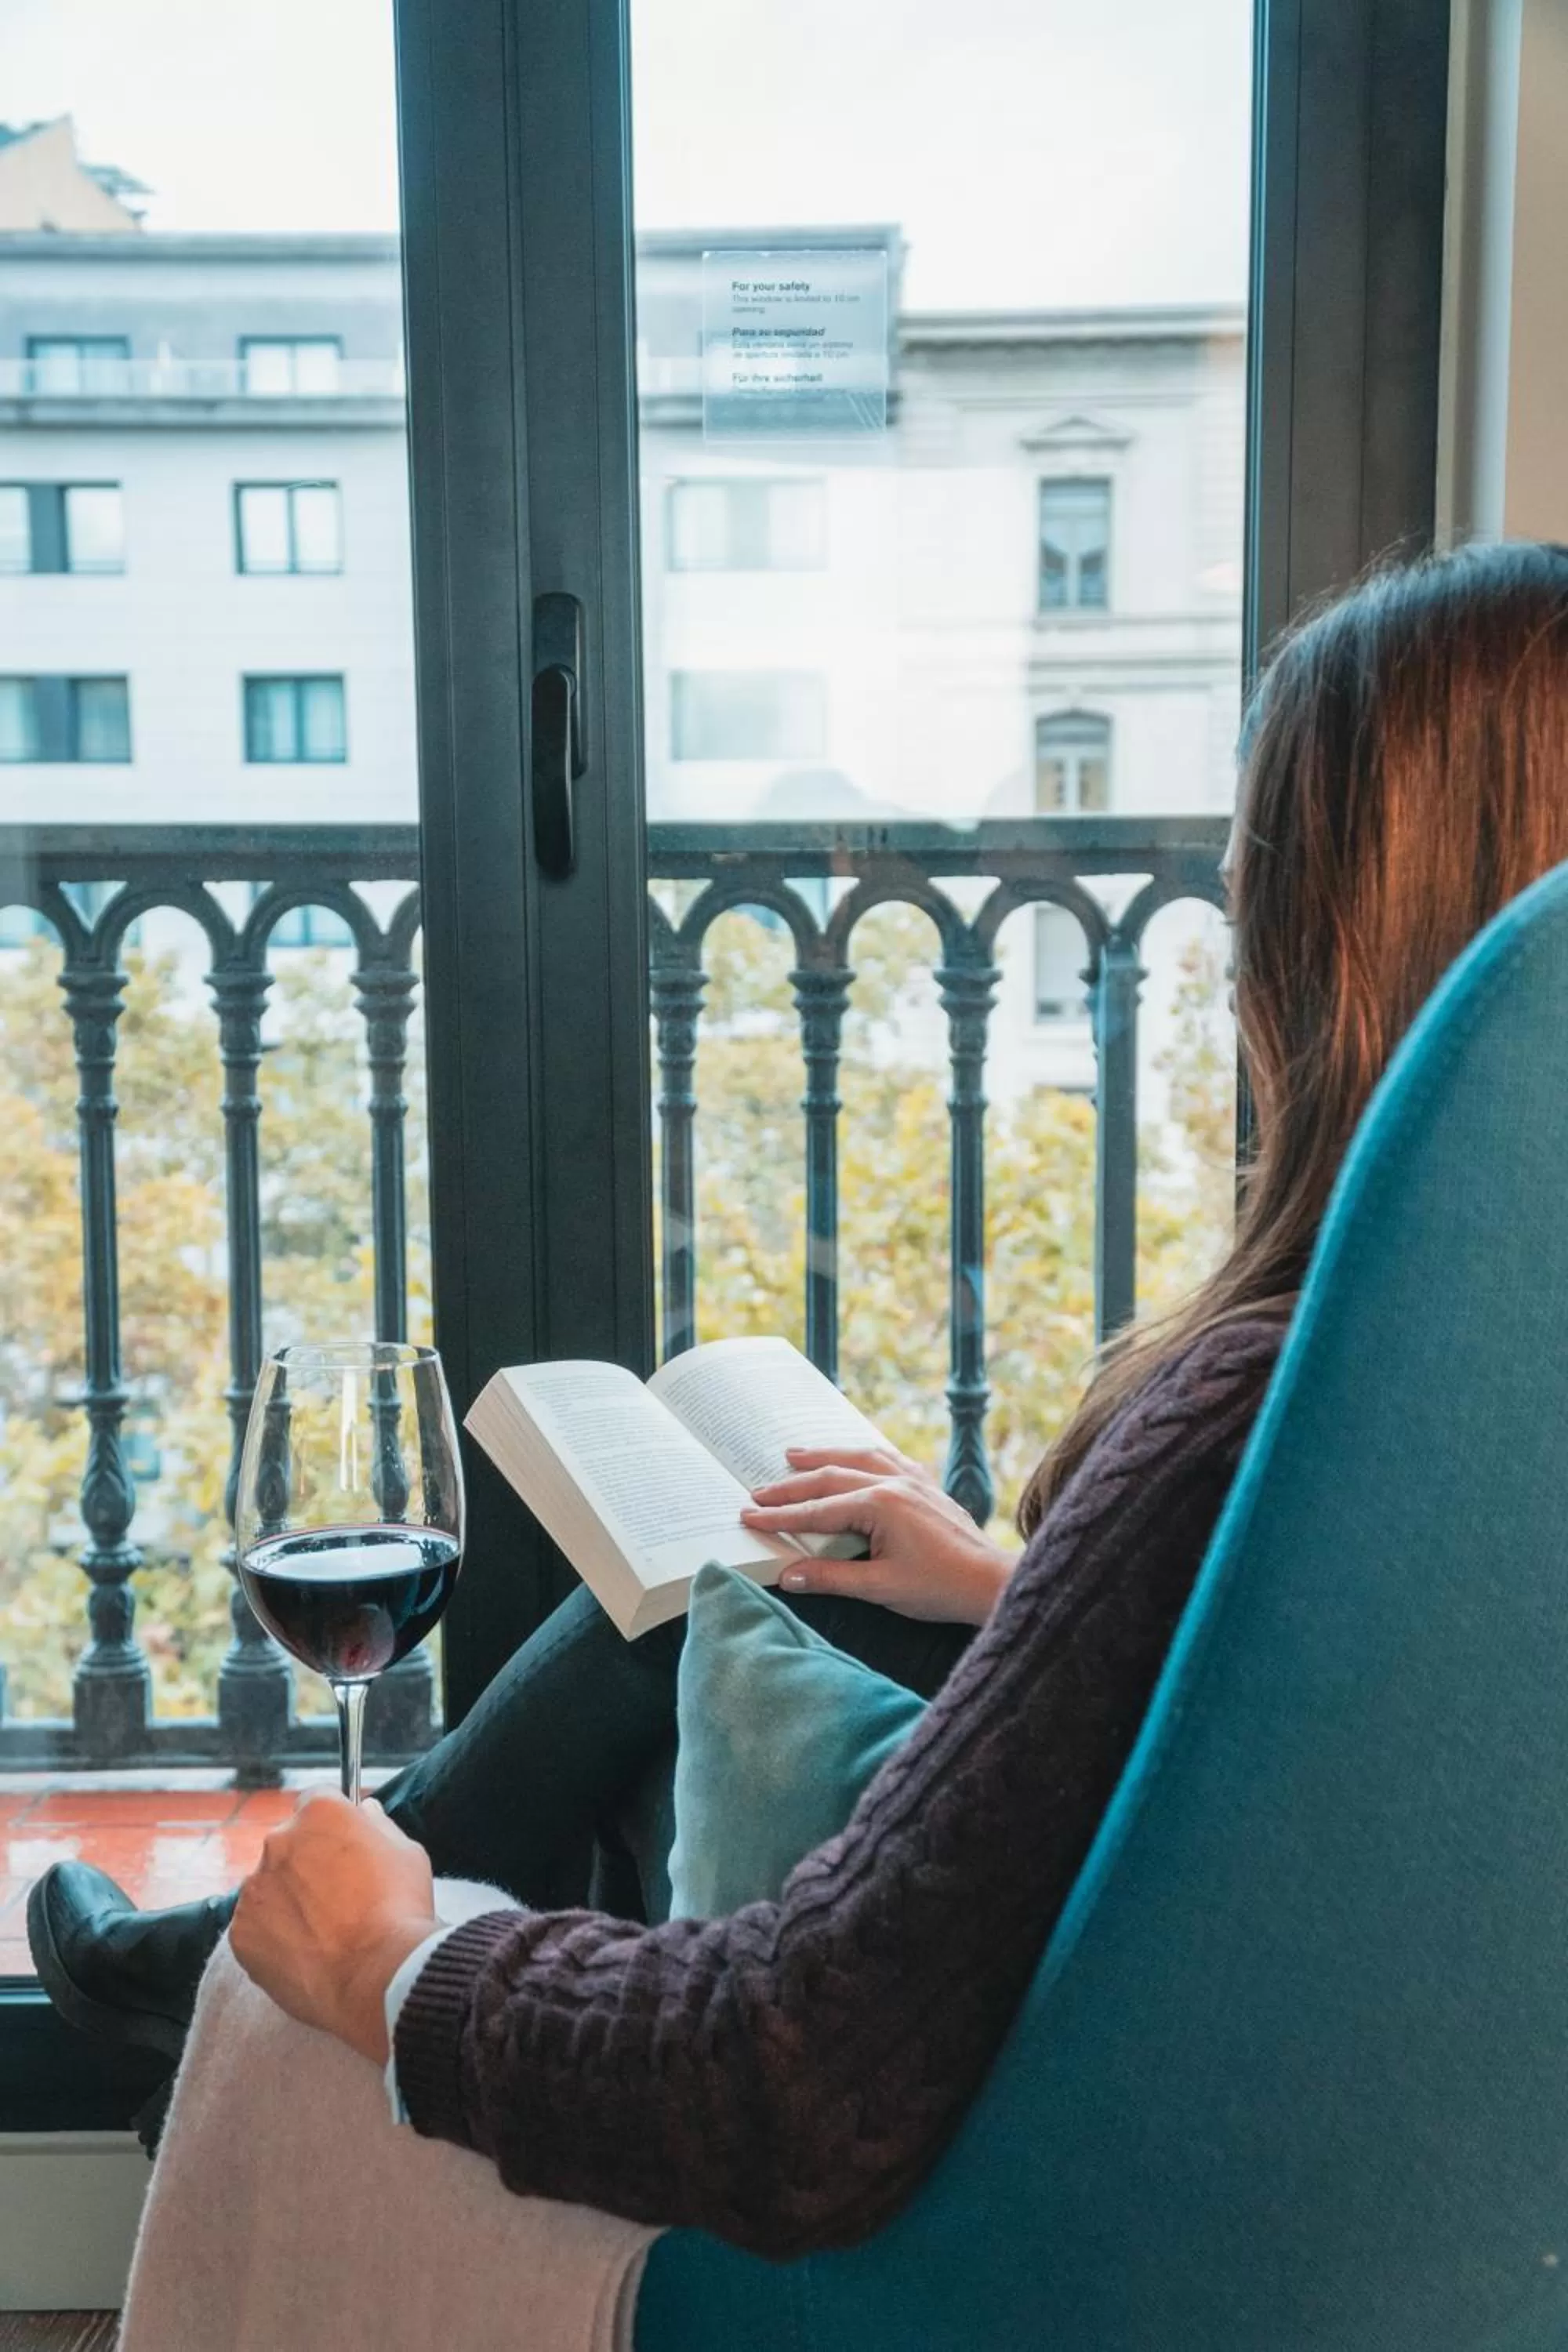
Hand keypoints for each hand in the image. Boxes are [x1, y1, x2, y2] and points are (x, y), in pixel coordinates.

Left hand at [229, 1791, 437, 2066]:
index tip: (343, 1848)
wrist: (376, 1976)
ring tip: (324, 1934)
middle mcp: (278, 1841)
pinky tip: (306, 1954)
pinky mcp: (241, 1931)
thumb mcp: (406, 1853)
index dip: (332, 1825)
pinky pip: (256, 1927)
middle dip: (308, 1863)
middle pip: (289, 1844)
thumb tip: (365, 1811)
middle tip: (338, 1899)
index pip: (316, 1801)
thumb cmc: (399, 1910)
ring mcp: (254, 1888)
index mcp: (319, 1813)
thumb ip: (379, 1825)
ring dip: (289, 1901)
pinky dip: (274, 1938)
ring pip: (269, 1887)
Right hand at [742, 1444, 1014, 1626]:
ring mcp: (913, 1481)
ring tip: (793, 1454)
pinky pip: (889, 1459)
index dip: (780, 1514)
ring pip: (859, 1458)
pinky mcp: (927, 1487)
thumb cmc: (940, 1588)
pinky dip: (864, 1455)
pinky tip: (856, 1455)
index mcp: (880, 1505)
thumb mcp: (880, 1587)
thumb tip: (788, 1574)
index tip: (748, 1515)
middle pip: (831, 1477)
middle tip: (758, 1491)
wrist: (990, 1582)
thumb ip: (831, 1578)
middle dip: (792, 1486)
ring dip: (824, 1457)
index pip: (817, 1509)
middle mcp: (895, 1484)